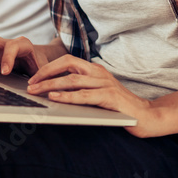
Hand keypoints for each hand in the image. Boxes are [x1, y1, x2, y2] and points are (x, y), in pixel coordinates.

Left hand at [27, 55, 154, 136]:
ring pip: (72, 80)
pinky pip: (84, 96)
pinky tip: (55, 98)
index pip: (67, 61)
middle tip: (29, 85)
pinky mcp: (110, 98)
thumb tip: (55, 91)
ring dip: (51, 85)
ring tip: (36, 92)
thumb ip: (82, 89)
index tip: (33, 78)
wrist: (148, 116)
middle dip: (45, 74)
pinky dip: (67, 96)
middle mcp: (99, 73)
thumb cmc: (120, 107)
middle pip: (67, 66)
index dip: (48, 67)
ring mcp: (105, 84)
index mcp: (95, 70)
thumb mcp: (98, 93)